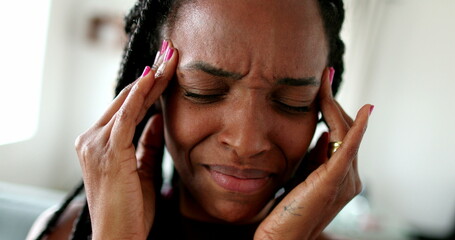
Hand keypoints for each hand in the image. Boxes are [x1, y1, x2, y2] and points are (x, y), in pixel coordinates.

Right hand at [75, 43, 177, 239]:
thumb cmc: (130, 209)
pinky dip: (141, 94)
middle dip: (152, 75)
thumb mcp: (141, 168)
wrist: (119, 237)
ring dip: (152, 78)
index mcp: (97, 143)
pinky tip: (154, 76)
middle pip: (127, 98)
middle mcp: (91, 138)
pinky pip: (127, 115)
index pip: (126, 106)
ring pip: (128, 101)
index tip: (166, 69)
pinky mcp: (108, 150)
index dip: (147, 87)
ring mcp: (95, 143)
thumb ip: (147, 142)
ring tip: (170, 58)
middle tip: (171, 53)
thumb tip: (159, 118)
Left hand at [255, 68, 372, 239]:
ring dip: (334, 105)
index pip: (341, 134)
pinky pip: (349, 149)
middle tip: (324, 76)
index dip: (332, 108)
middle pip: (345, 129)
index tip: (323, 85)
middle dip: (333, 101)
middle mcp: (350, 177)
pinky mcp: (334, 181)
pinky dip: (358, 129)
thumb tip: (321, 133)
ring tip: (324, 82)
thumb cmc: (288, 210)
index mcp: (341, 174)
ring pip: (344, 133)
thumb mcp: (304, 176)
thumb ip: (315, 157)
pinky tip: (365, 110)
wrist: (281, 239)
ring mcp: (345, 180)